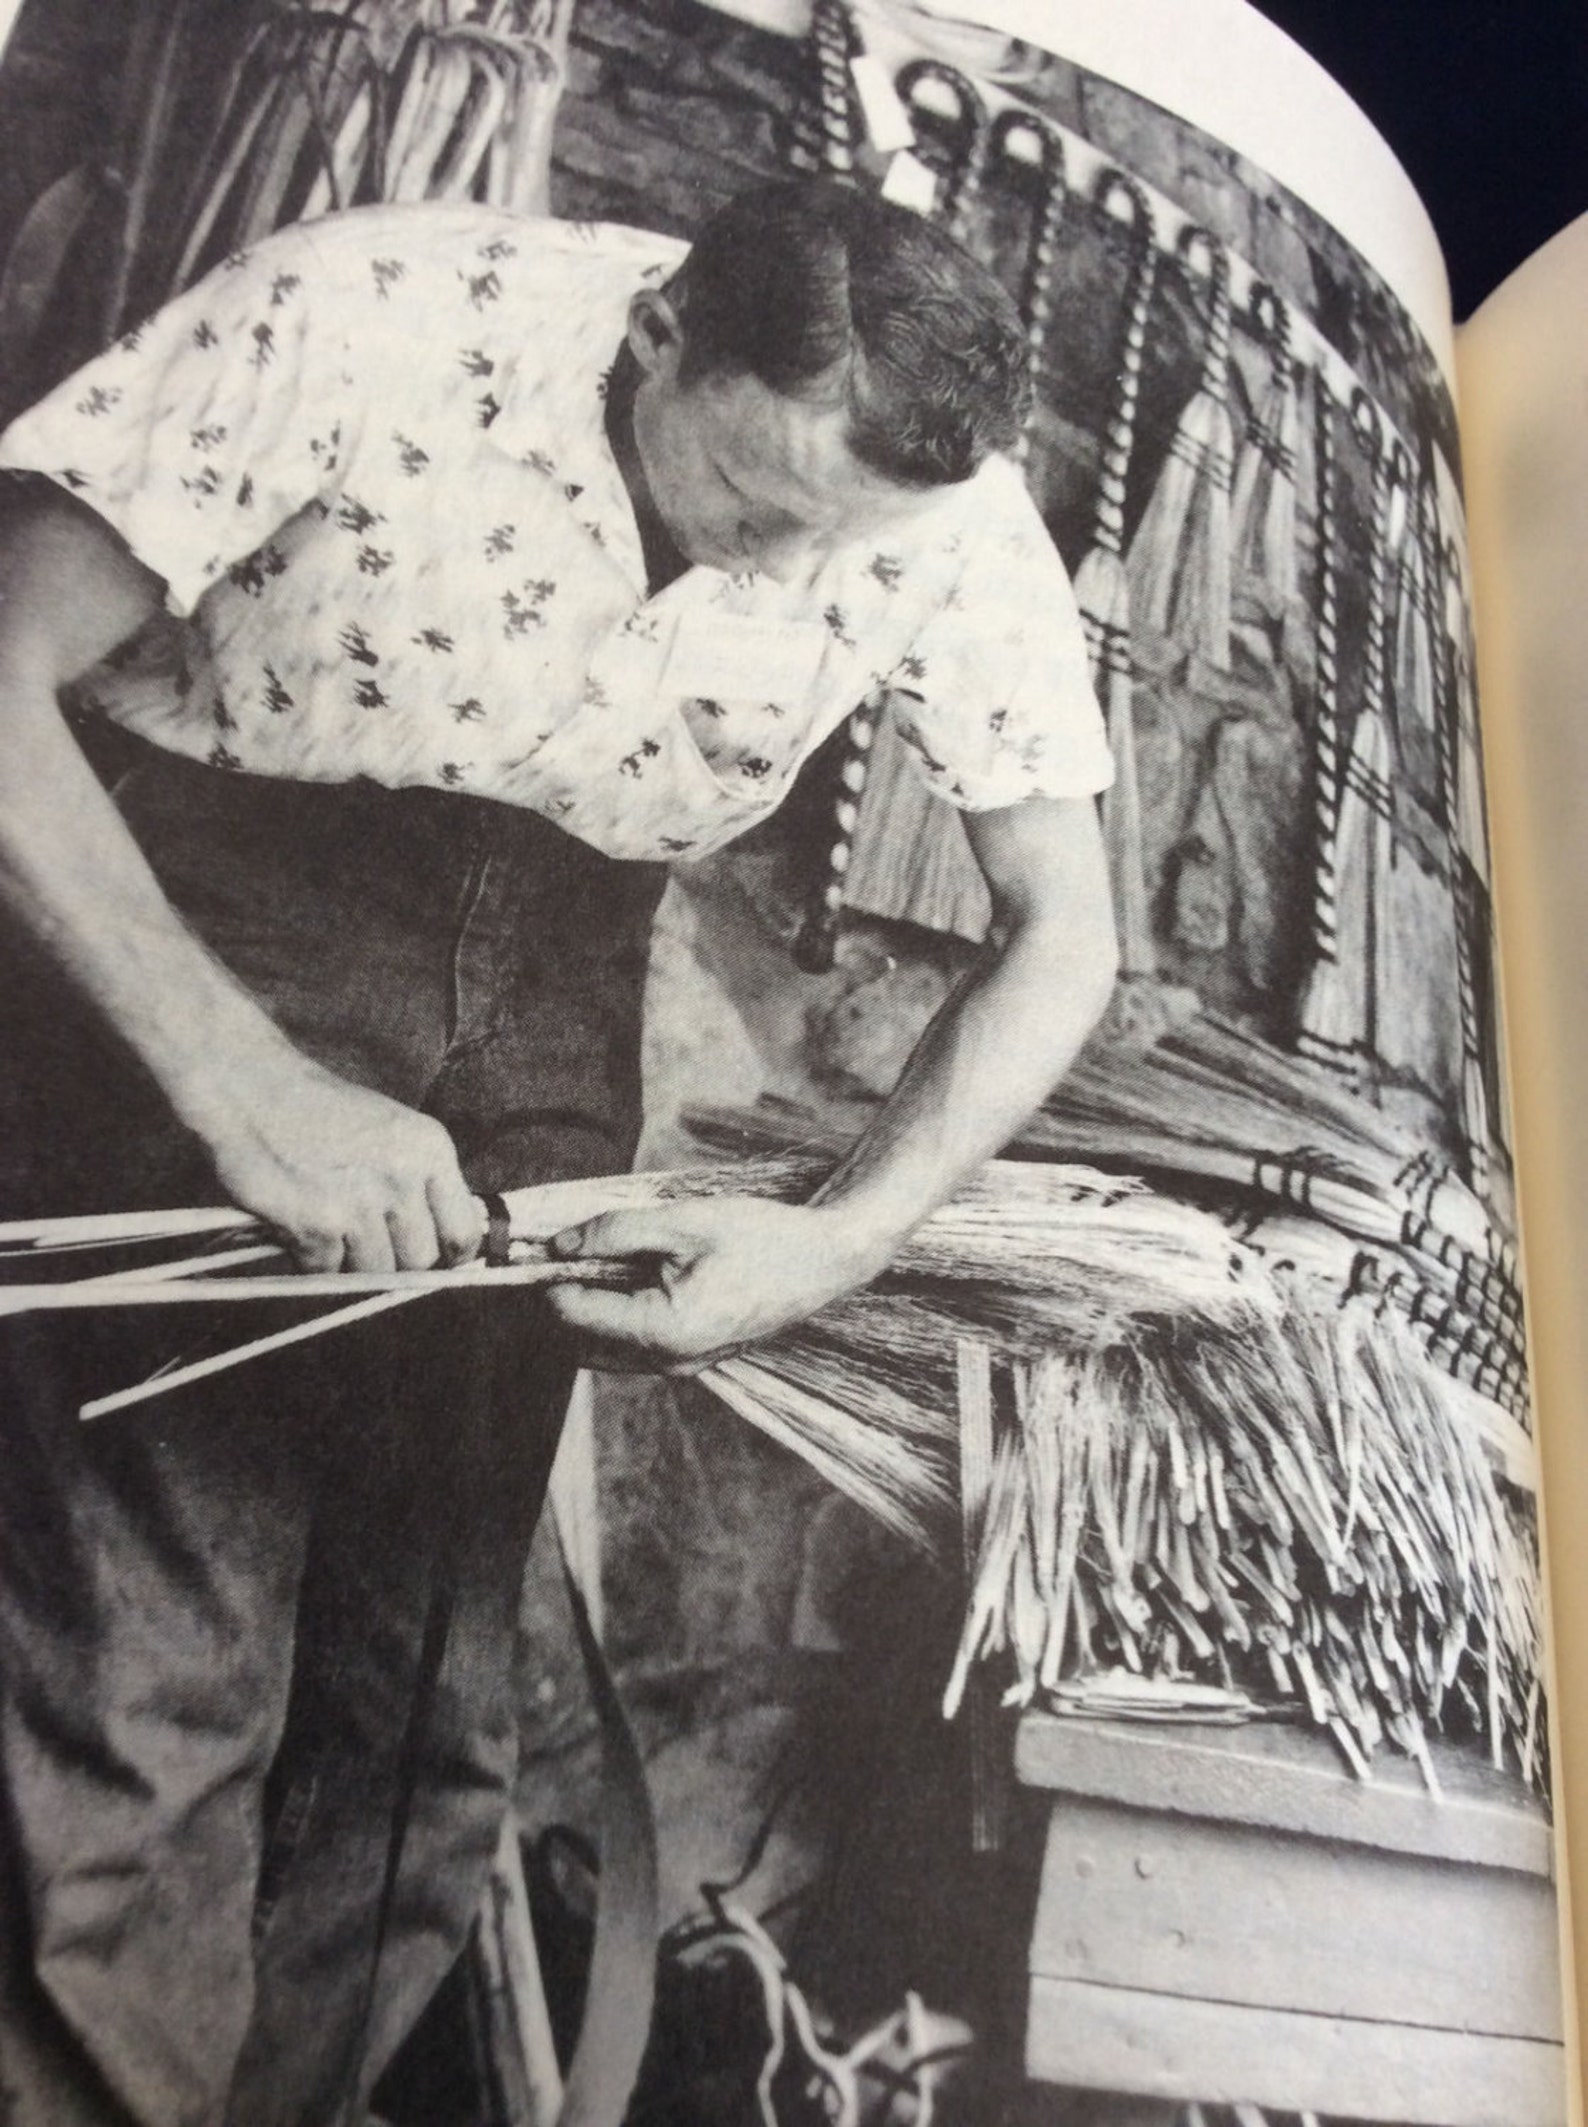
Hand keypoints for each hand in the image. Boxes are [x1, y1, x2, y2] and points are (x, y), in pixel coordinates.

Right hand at [196, 1047, 482, 1273]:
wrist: (249, 1087)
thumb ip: (420, 1182)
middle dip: (394, 1260)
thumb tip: (440, 1245)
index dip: (448, 1256)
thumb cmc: (318, 1111)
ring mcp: (361, 1205)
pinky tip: (298, 1224)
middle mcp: (403, 1178)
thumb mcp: (391, 1132)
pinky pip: (327, 1271)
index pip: (463, 1232)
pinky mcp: (317, 1226)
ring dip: (350, 1262)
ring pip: (375, 1273)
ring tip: (327, 1227)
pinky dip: (310, 1259)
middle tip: (363, 1241)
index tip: (432, 1261)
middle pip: (420, 1260)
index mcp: (430, 1150)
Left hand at [542, 1197, 890, 1373]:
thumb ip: (614, 1233)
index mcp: (665, 1331)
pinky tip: (626, 1276)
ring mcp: (683, 1366)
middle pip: (579, 1341)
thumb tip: (557, 1247)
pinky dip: (615, 1316)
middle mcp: (670, 1362)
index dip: (547, 1278)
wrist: (825, 1259)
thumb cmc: (762, 1236)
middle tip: (560, 1248)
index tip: (539, 1244)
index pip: (573, 1315)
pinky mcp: (693, 1358)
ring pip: (603, 1348)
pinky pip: (632, 1347)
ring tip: (593, 1258)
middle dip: (560, 1297)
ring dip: (586, 1308)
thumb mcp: (683, 1220)